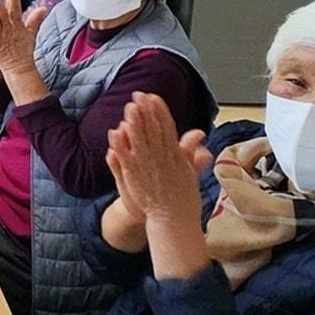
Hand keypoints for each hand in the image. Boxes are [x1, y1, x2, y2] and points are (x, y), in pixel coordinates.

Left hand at [105, 93, 210, 226]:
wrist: (173, 219)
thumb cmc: (182, 197)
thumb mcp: (190, 170)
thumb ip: (189, 150)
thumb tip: (198, 132)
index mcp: (176, 155)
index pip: (168, 127)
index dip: (160, 111)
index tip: (153, 96)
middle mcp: (162, 158)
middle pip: (153, 130)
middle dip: (146, 111)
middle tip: (138, 94)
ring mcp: (148, 167)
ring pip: (140, 140)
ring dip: (135, 122)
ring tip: (129, 106)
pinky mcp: (134, 176)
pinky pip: (126, 157)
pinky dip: (121, 144)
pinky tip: (116, 131)